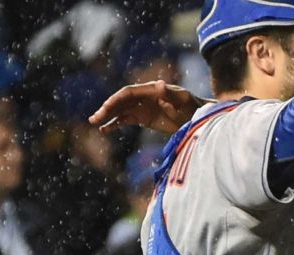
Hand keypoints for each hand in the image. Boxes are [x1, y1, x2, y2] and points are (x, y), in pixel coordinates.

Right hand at [88, 80, 206, 134]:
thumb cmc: (193, 108)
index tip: (106, 107)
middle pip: (121, 101)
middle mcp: (144, 97)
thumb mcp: (184, 101)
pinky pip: (126, 120)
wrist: (198, 119)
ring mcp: (143, 108)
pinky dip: (115, 124)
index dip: (116, 99)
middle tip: (95, 117)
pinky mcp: (144, 118)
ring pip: (121, 110)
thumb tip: (160, 84)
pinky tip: (105, 130)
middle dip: (108, 108)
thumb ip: (171, 94)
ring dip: (108, 116)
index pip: (129, 92)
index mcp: (151, 90)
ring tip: (95, 123)